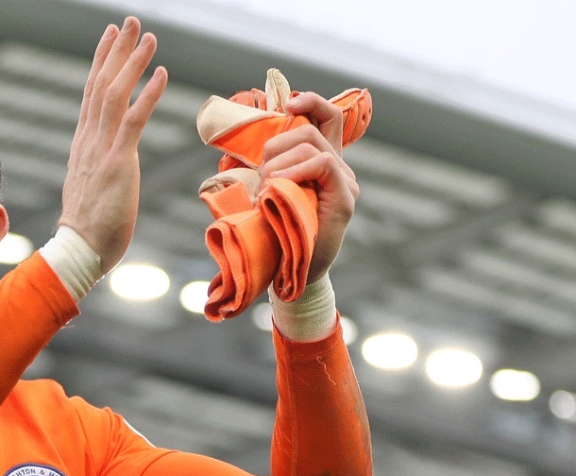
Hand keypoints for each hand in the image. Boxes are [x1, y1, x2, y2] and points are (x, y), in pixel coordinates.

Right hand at [58, 17, 167, 271]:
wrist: (79, 251)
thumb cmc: (90, 230)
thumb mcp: (93, 191)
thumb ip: (100, 170)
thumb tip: (107, 168)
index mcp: (84, 145)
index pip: (91, 95)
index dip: (101, 63)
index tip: (111, 38)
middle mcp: (89, 141)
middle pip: (100, 85)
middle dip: (116, 51)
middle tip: (130, 22)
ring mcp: (101, 150)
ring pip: (114, 95)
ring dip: (132, 63)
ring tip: (149, 37)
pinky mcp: (117, 163)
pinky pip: (132, 121)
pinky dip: (146, 95)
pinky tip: (160, 73)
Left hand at [258, 92, 359, 281]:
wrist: (292, 273)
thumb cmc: (277, 235)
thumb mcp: (265, 195)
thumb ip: (261, 172)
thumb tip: (229, 154)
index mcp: (323, 163)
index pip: (328, 118)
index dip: (311, 101)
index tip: (287, 102)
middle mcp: (339, 169)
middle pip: (312, 129)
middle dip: (278, 144)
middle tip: (261, 174)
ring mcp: (345, 183)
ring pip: (314, 145)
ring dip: (281, 162)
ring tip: (267, 188)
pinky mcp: (345, 198)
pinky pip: (324, 163)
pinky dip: (297, 169)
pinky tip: (280, 186)